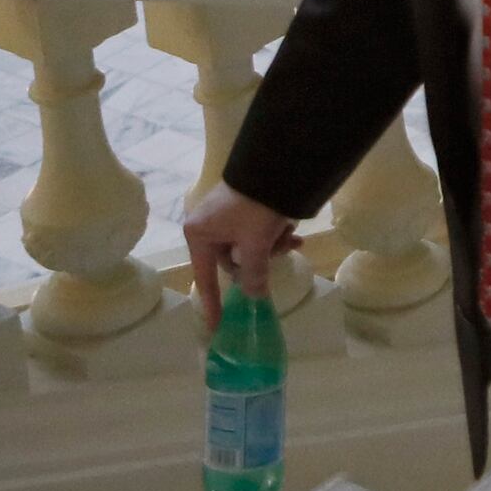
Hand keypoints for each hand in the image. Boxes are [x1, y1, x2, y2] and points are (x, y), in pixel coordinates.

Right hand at [182, 181, 298, 331]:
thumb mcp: (255, 244)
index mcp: (199, 234)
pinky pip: (254, 231)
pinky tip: (291, 226)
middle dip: (262, 258)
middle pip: (234, 260)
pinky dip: (272, 233)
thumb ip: (254, 274)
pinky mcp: (240, 206)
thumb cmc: (255, 207)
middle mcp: (207, 225)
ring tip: (290, 232)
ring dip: (272, 244)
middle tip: (285, 247)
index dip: (213, 303)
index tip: (215, 327)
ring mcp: (223, 215)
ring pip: (249, 246)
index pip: (206, 278)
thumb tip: (254, 298)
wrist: (275, 163)